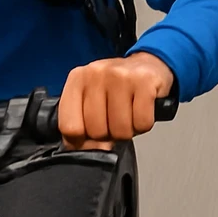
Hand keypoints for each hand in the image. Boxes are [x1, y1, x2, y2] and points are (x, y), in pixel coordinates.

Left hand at [57, 52, 174, 150]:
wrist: (148, 64)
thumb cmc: (117, 86)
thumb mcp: (92, 98)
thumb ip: (82, 124)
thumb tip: (88, 151)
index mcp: (77, 79)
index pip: (69, 126)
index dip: (81, 141)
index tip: (90, 137)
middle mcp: (96, 74)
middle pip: (96, 131)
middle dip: (109, 134)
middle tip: (114, 120)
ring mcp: (121, 76)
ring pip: (120, 130)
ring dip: (127, 130)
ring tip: (128, 114)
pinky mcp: (144, 81)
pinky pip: (142, 122)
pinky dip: (143, 124)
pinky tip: (141, 110)